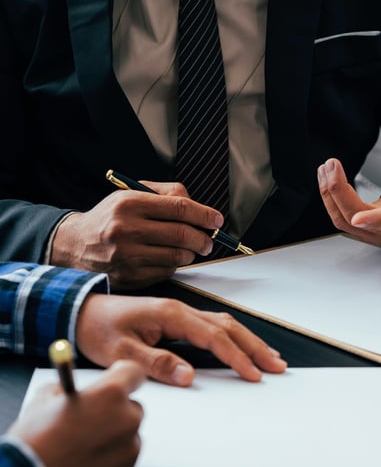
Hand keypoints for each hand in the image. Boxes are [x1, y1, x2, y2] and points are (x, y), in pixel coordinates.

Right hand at [7, 360, 144, 466]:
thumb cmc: (35, 443)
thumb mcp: (43, 403)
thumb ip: (64, 389)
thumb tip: (67, 390)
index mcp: (111, 393)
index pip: (133, 372)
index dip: (122, 375)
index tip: (114, 378)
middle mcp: (128, 417)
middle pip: (131, 405)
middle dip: (114, 410)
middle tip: (91, 418)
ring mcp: (131, 445)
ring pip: (128, 432)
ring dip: (113, 434)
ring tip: (83, 443)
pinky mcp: (129, 465)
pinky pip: (124, 453)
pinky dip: (111, 454)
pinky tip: (87, 457)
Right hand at [51, 182, 223, 289]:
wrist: (74, 245)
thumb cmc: (110, 219)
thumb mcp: (131, 195)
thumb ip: (166, 194)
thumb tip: (200, 209)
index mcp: (129, 204)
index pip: (180, 208)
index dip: (205, 215)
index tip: (216, 220)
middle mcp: (126, 229)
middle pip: (183, 234)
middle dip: (204, 238)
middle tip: (209, 240)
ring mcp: (127, 256)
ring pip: (179, 256)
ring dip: (191, 253)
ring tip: (186, 248)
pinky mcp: (129, 277)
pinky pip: (167, 272)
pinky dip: (173, 265)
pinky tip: (164, 258)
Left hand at [75, 294, 286, 386]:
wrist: (82, 311)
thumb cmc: (99, 328)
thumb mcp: (121, 352)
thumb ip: (156, 363)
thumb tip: (187, 375)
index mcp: (171, 314)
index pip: (213, 337)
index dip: (236, 356)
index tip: (252, 373)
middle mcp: (182, 310)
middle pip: (229, 326)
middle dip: (255, 346)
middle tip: (276, 364)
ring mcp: (183, 312)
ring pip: (226, 324)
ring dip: (250, 340)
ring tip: (269, 357)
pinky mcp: (180, 318)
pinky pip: (216, 325)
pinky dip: (235, 337)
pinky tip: (243, 346)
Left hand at [318, 130, 380, 243]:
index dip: (375, 220)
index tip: (359, 217)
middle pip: (356, 219)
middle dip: (338, 192)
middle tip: (331, 164)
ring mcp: (375, 229)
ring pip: (343, 220)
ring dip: (329, 195)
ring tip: (325, 168)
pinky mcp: (364, 224)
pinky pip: (341, 216)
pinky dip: (331, 198)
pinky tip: (327, 178)